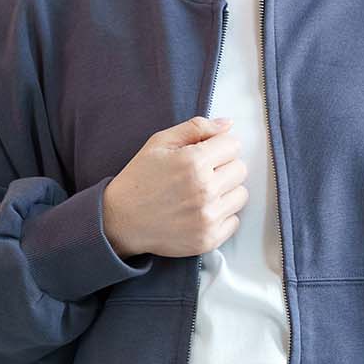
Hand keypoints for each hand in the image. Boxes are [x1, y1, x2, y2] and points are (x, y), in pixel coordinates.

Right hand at [102, 115, 249, 259]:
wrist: (122, 220)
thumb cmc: (140, 179)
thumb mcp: (160, 142)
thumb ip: (196, 128)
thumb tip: (228, 124)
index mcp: (194, 162)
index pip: (233, 145)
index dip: (219, 147)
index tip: (205, 154)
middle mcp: (204, 190)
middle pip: (240, 169)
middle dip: (224, 168)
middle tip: (202, 174)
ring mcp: (207, 217)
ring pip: (241, 195)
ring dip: (226, 192)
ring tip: (202, 193)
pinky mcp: (208, 239)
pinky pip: (234, 221)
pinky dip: (222, 216)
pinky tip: (201, 211)